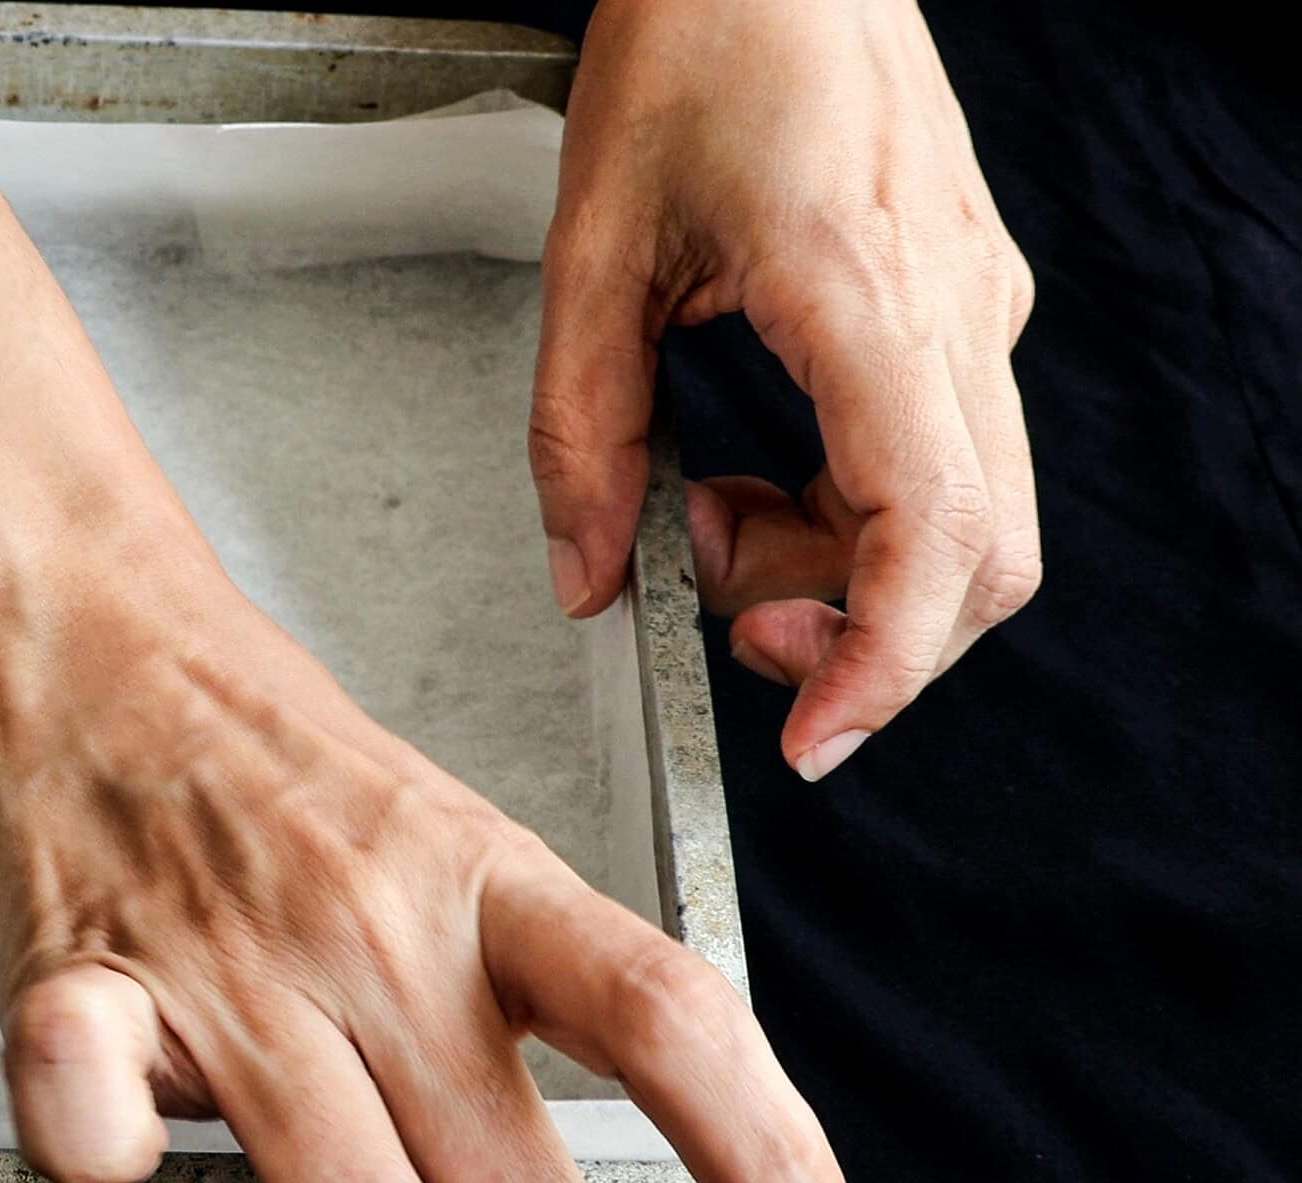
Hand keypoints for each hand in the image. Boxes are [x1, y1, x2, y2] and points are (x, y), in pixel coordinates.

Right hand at [0, 502, 875, 1182]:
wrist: (66, 621)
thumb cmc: (239, 734)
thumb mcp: (427, 821)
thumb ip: (497, 974)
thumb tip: (552, 1154)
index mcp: (477, 876)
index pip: (670, 1021)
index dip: (775, 1164)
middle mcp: (371, 928)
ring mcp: (229, 963)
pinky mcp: (81, 983)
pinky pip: (105, 1144)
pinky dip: (121, 1180)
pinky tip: (138, 1164)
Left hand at [531, 0, 1039, 780]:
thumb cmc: (695, 47)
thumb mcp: (590, 249)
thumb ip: (578, 432)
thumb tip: (586, 576)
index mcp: (864, 296)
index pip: (931, 531)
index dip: (881, 663)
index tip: (812, 738)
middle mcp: (955, 310)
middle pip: (978, 557)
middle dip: (853, 632)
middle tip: (720, 605)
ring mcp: (977, 306)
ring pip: (969, 519)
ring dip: (838, 569)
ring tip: (707, 511)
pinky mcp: (964, 303)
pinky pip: (944, 458)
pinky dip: (853, 512)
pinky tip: (754, 471)